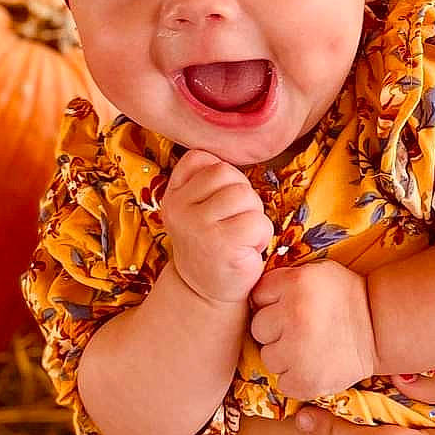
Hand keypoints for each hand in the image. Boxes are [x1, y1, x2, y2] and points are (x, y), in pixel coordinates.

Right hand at [161, 149, 272, 304]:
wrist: (206, 293)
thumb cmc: (213, 241)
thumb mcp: (198, 206)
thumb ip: (208, 178)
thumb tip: (240, 142)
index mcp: (173, 194)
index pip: (202, 159)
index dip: (222, 179)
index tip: (216, 206)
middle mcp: (179, 208)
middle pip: (229, 175)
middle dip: (242, 198)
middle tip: (232, 225)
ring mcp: (198, 227)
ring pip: (246, 197)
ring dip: (253, 217)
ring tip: (239, 238)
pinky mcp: (221, 246)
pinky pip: (258, 222)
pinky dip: (261, 237)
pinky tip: (245, 251)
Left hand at [250, 260, 377, 399]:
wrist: (379, 328)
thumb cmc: (345, 297)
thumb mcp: (316, 272)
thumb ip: (284, 278)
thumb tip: (251, 293)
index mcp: (296, 283)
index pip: (258, 295)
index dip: (273, 301)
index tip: (290, 305)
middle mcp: (293, 315)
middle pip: (259, 327)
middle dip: (275, 329)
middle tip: (300, 327)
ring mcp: (298, 351)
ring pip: (268, 356)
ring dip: (283, 354)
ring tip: (308, 346)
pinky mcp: (305, 381)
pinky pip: (282, 382)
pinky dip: (295, 377)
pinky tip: (313, 363)